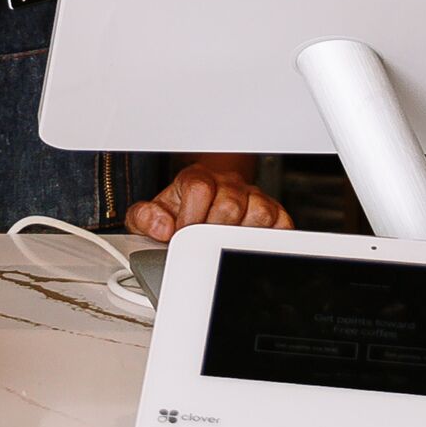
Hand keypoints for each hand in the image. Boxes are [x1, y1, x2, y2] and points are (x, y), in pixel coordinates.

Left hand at [125, 161, 290, 244]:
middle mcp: (228, 184)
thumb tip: (161, 227)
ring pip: (260, 212)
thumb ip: (144, 217)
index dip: (189, 216)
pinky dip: (267, 239)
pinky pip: (280, 225)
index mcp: (197, 179)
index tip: (181, 236)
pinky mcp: (274, 215)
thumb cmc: (177, 213)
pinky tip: (247, 247)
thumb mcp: (151, 215)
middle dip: (212, 231)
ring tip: (223, 246)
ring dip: (240, 235)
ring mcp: (253, 198)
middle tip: (201, 246)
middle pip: (230, 203)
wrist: (201, 204)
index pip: (200, 187)